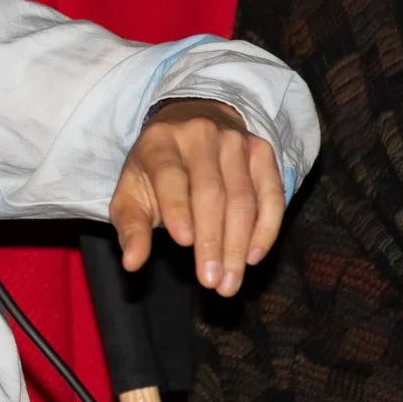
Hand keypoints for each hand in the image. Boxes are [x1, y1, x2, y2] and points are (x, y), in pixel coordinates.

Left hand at [107, 99, 285, 297]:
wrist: (190, 119)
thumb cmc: (155, 169)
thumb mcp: (132, 191)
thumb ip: (131, 227)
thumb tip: (131, 262)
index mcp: (160, 142)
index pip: (171, 175)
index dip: (178, 208)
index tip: (184, 243)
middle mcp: (200, 134)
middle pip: (212, 192)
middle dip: (213, 241)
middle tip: (211, 281)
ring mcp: (235, 141)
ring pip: (243, 197)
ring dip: (239, 244)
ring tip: (230, 281)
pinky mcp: (261, 151)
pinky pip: (271, 194)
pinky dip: (266, 229)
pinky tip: (253, 257)